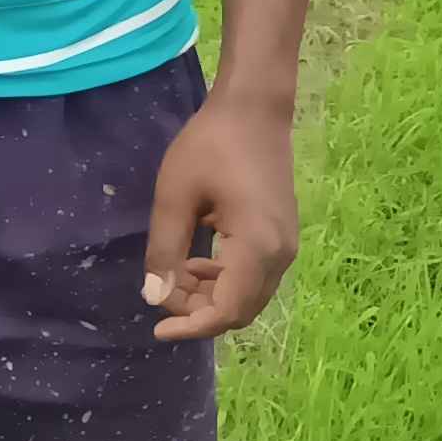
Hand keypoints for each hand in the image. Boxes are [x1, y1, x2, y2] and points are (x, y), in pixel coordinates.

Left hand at [143, 90, 298, 340]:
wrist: (254, 110)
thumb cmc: (210, 146)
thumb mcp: (175, 197)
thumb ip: (165, 250)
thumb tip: (155, 298)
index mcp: (258, 247)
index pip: (227, 310)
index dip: (192, 326)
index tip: (157, 330)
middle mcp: (281, 255)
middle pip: (241, 310)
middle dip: (199, 311)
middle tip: (161, 291)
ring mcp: (286, 246)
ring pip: (248, 296)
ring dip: (210, 296)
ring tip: (173, 273)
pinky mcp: (282, 237)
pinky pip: (254, 276)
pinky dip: (224, 279)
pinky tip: (196, 260)